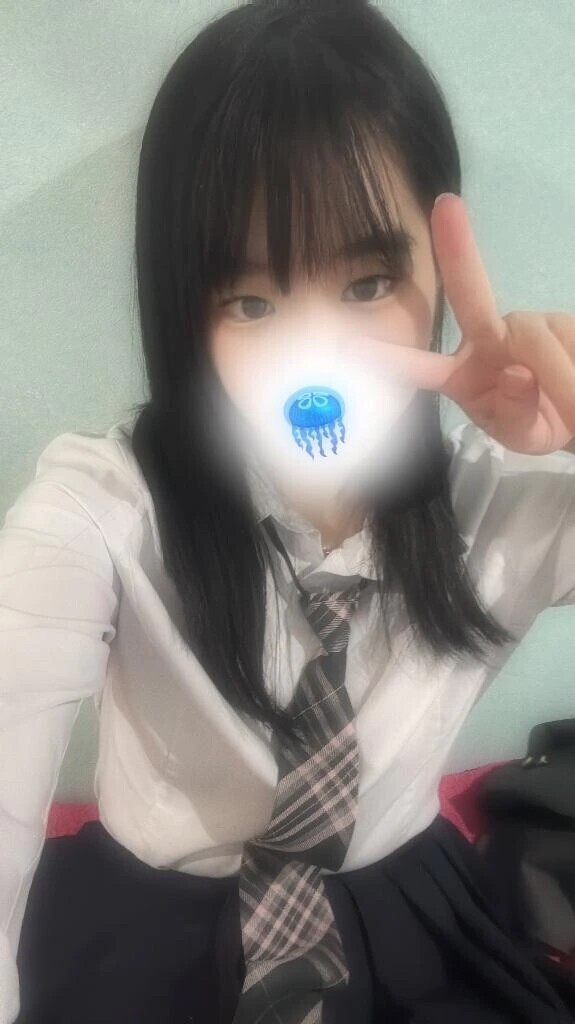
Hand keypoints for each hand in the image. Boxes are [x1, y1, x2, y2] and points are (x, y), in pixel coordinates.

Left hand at [340, 193, 574, 454]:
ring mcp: (523, 326)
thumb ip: (514, 413)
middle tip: (445, 206)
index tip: (351, 348)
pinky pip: (566, 337)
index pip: (422, 368)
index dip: (391, 358)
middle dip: (457, 251)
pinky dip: (574, 367)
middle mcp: (487, 340)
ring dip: (559, 375)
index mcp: (463, 376)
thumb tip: (515, 373)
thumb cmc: (540, 423)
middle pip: (471, 296)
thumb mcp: (526, 436)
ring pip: (535, 336)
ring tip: (572, 406)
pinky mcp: (560, 320)